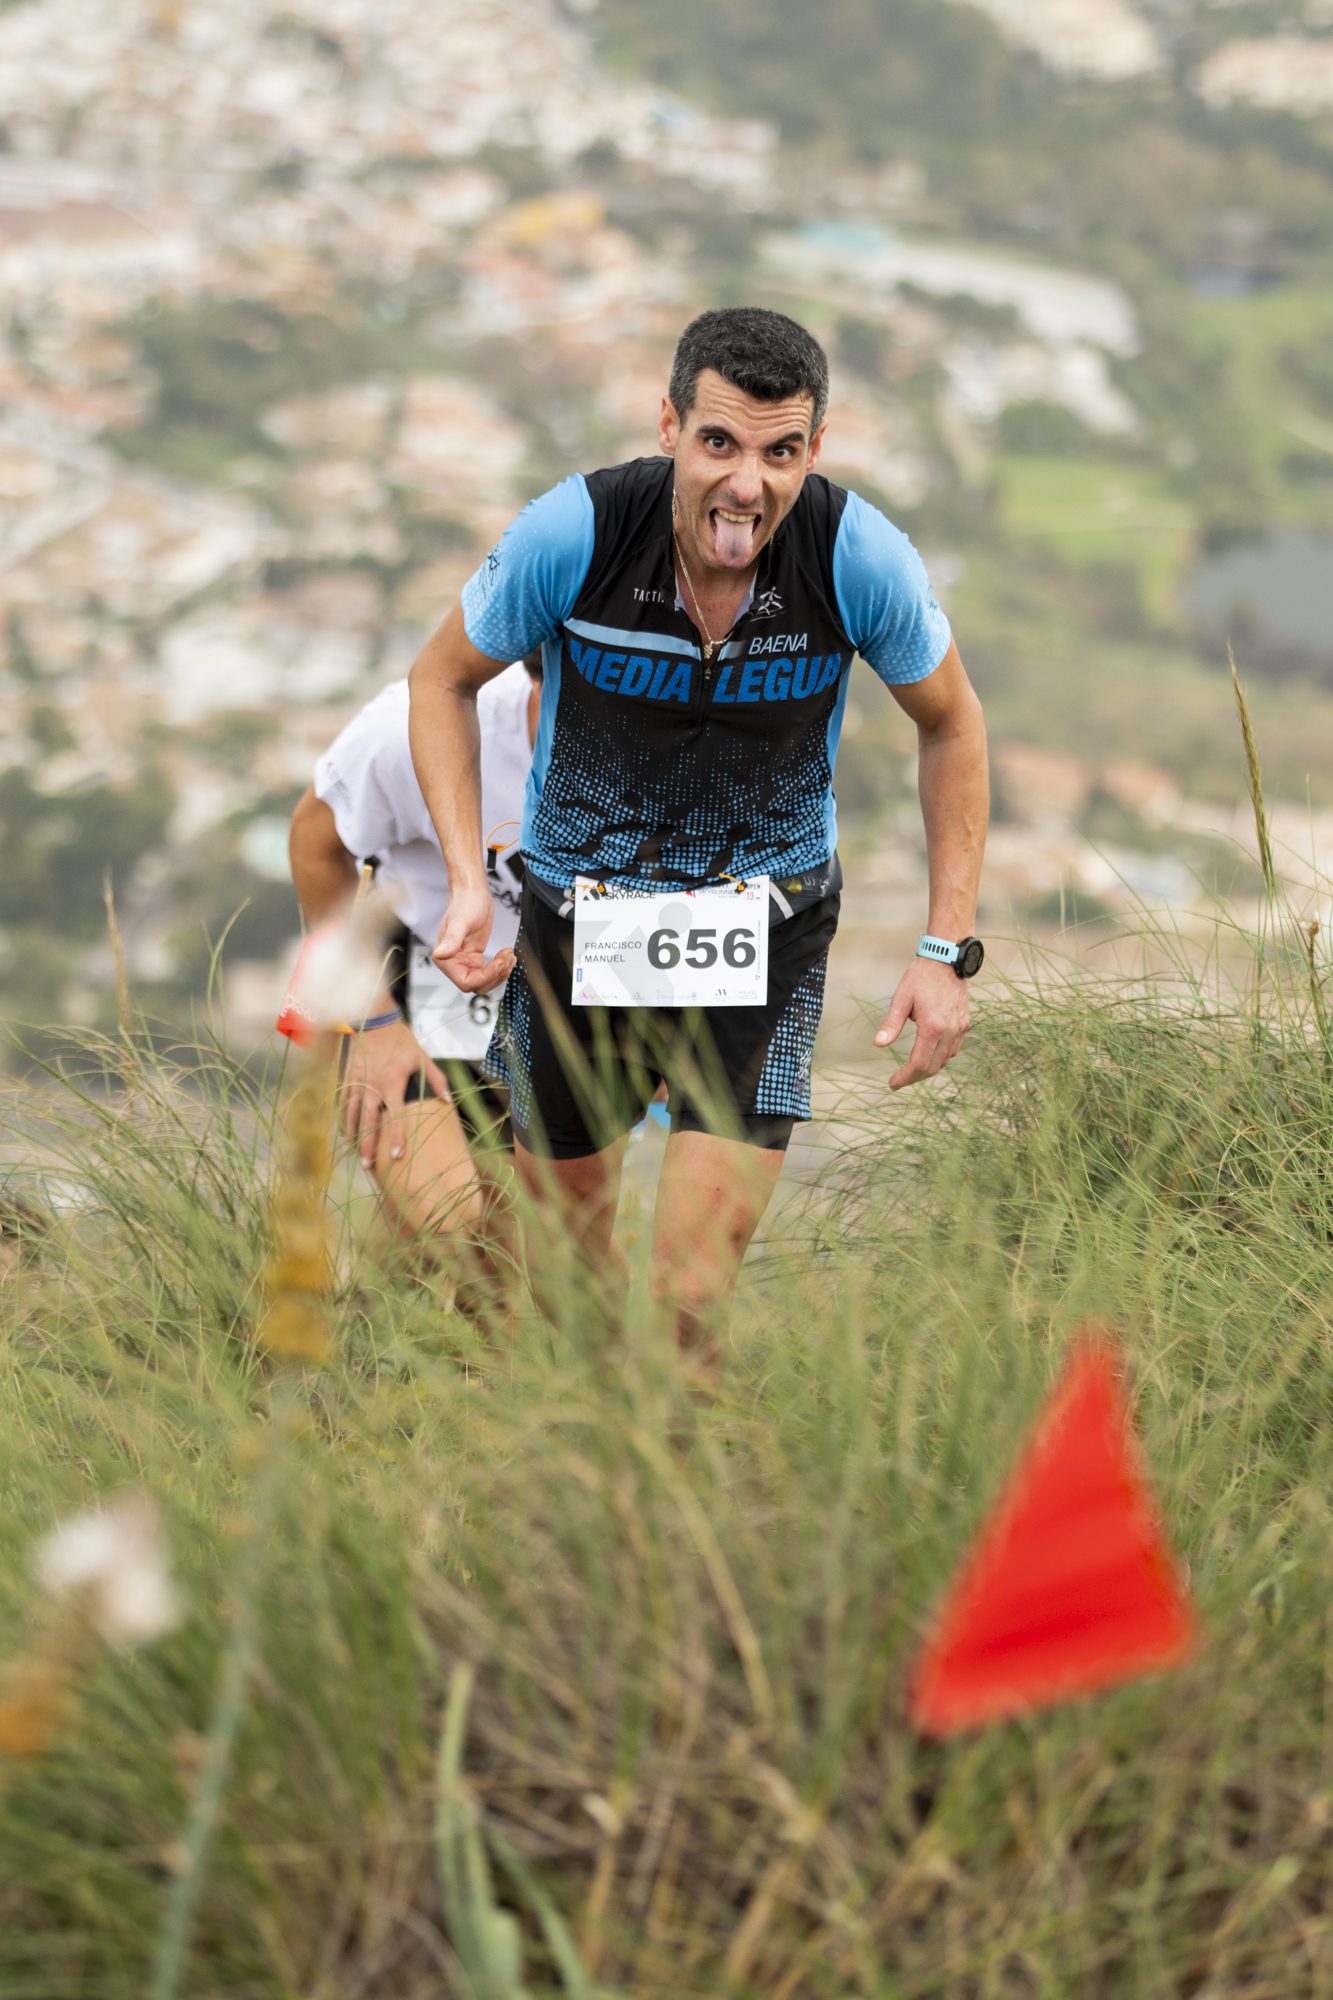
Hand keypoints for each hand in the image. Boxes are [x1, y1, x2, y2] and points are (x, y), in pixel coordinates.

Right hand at [341, 1019, 449, 1170]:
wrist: (373, 1021)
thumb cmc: (401, 1040)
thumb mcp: (422, 1056)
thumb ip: (436, 1079)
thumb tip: (447, 1101)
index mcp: (392, 1082)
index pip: (395, 1115)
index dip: (397, 1136)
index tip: (398, 1155)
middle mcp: (372, 1086)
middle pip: (369, 1121)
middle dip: (368, 1145)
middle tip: (368, 1167)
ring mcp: (357, 1083)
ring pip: (352, 1115)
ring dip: (354, 1137)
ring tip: (357, 1156)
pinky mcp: (348, 1079)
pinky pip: (344, 1104)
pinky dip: (344, 1120)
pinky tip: (346, 1135)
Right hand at [430, 884, 514, 993]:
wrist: (473, 894)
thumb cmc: (465, 904)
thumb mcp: (460, 922)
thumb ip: (451, 940)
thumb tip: (439, 954)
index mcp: (445, 958)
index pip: (465, 982)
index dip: (484, 977)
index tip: (498, 963)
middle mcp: (453, 963)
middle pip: (477, 985)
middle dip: (495, 976)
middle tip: (507, 958)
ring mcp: (465, 962)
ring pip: (484, 982)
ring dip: (500, 972)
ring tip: (510, 955)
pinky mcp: (475, 958)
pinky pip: (488, 972)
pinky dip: (501, 966)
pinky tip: (508, 954)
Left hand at [874, 958, 970, 1089]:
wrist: (947, 960)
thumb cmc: (922, 977)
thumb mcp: (901, 998)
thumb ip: (891, 1024)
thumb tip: (879, 1044)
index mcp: (933, 1027)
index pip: (919, 1064)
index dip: (905, 1077)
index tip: (892, 1083)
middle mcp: (949, 1031)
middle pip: (933, 1067)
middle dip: (914, 1077)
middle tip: (899, 1079)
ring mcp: (959, 1029)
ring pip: (945, 1061)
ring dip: (928, 1068)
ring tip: (911, 1068)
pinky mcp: (964, 1025)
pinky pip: (953, 1050)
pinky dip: (940, 1058)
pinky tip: (928, 1053)